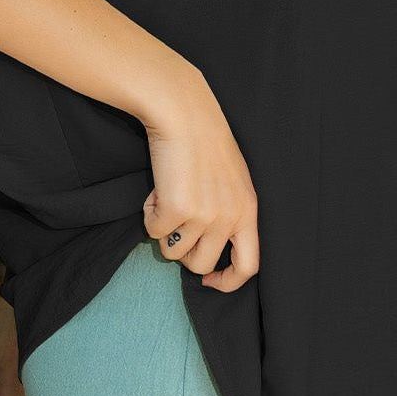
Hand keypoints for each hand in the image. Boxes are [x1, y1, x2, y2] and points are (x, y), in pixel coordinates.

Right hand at [140, 77, 259, 292]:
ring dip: (164, 230)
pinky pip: (153, 231)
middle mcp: (229, 217)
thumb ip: (228, 212)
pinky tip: (156, 189)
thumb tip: (209, 248)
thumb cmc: (205, 140)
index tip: (209, 280)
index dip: (227, 282)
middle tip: (176, 225)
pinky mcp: (176, 209)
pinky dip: (149, 214)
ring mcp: (203, 216)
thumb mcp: (232, 179)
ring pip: (173, 251)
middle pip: (201, 264)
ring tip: (167, 197)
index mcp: (248, 210)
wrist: (183, 113)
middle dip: (183, 251)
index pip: (248, 266)